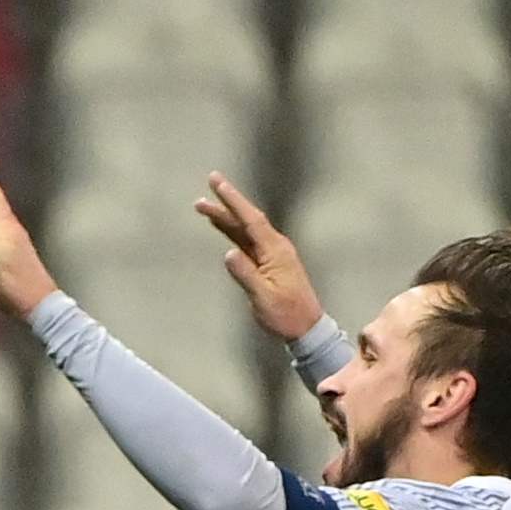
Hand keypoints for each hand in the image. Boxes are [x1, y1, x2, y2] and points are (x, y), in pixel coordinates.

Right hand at [193, 172, 322, 343]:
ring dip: (226, 217)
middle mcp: (274, 246)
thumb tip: (228, 252)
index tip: (218, 183)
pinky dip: (233, 232)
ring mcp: (272, 254)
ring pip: (245, 230)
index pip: (251, 219)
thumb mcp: (263, 297)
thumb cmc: (286, 314)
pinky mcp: (268, 263)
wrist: (305, 327)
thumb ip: (246, 274)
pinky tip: (221, 227)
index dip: (234, 200)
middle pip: (247, 219)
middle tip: (210, 182)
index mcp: (275, 250)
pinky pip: (247, 242)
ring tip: (204, 207)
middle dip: (228, 202)